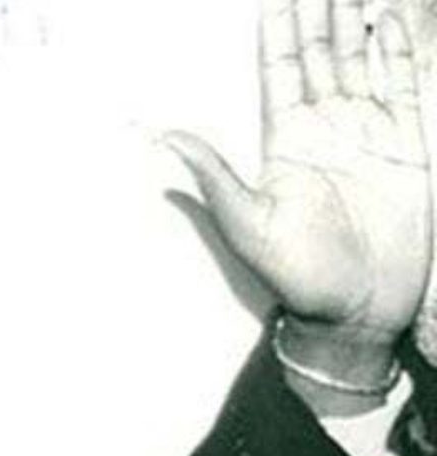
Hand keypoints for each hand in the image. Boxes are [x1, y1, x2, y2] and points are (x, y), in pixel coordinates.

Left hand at [166, 0, 426, 382]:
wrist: (356, 310)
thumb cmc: (296, 276)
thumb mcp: (247, 223)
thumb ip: (214, 175)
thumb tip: (163, 136)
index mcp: (285, 142)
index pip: (279, 72)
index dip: (277, 33)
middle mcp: (325, 130)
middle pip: (319, 57)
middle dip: (316, 15)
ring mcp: (367, 135)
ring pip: (358, 64)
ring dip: (352, 25)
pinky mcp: (406, 149)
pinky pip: (400, 89)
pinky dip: (395, 54)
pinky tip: (387, 22)